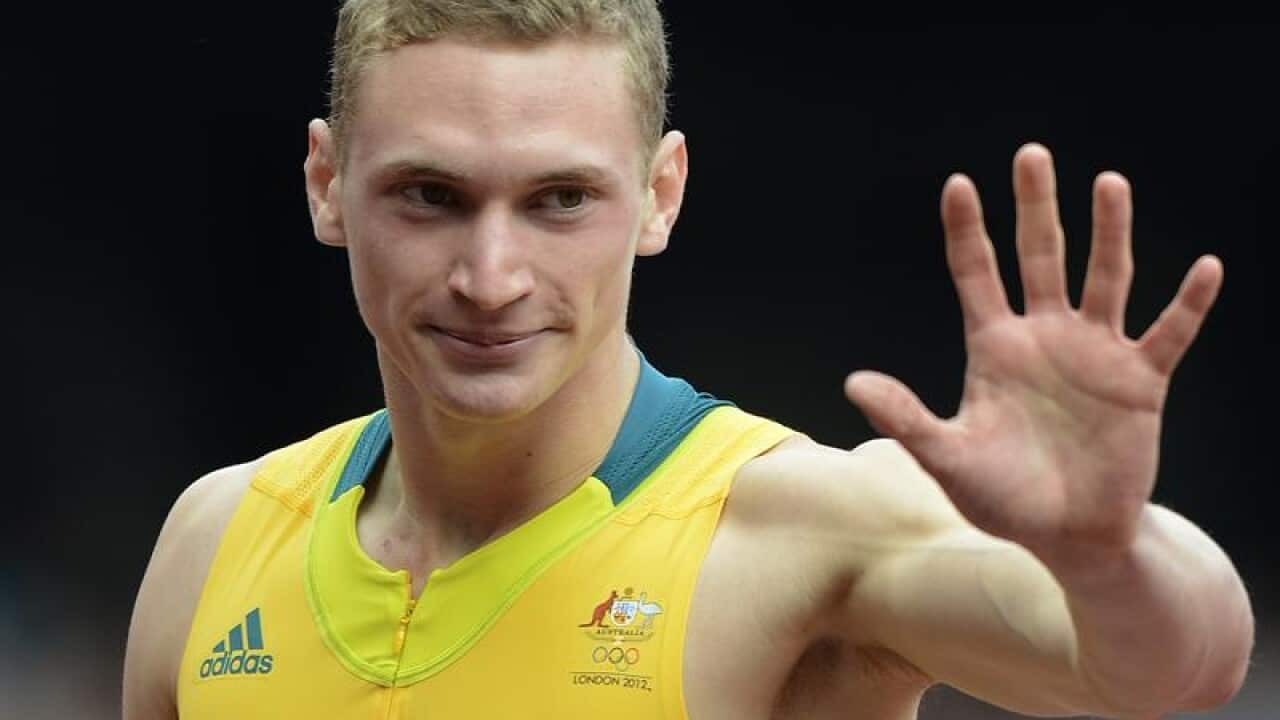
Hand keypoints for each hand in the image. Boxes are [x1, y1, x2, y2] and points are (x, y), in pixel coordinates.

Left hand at [844, 143, 1222, 560]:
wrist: (1069, 535)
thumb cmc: (1003, 498)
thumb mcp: (947, 457)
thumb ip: (905, 418)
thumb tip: (852, 383)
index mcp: (994, 347)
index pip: (976, 274)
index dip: (968, 231)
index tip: (958, 184)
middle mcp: (1044, 337)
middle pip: (1040, 257)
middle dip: (1036, 208)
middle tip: (1031, 154)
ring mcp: (1095, 354)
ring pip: (1105, 278)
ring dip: (1109, 233)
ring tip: (1109, 182)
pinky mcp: (1140, 381)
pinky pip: (1168, 334)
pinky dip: (1188, 304)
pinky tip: (1206, 268)